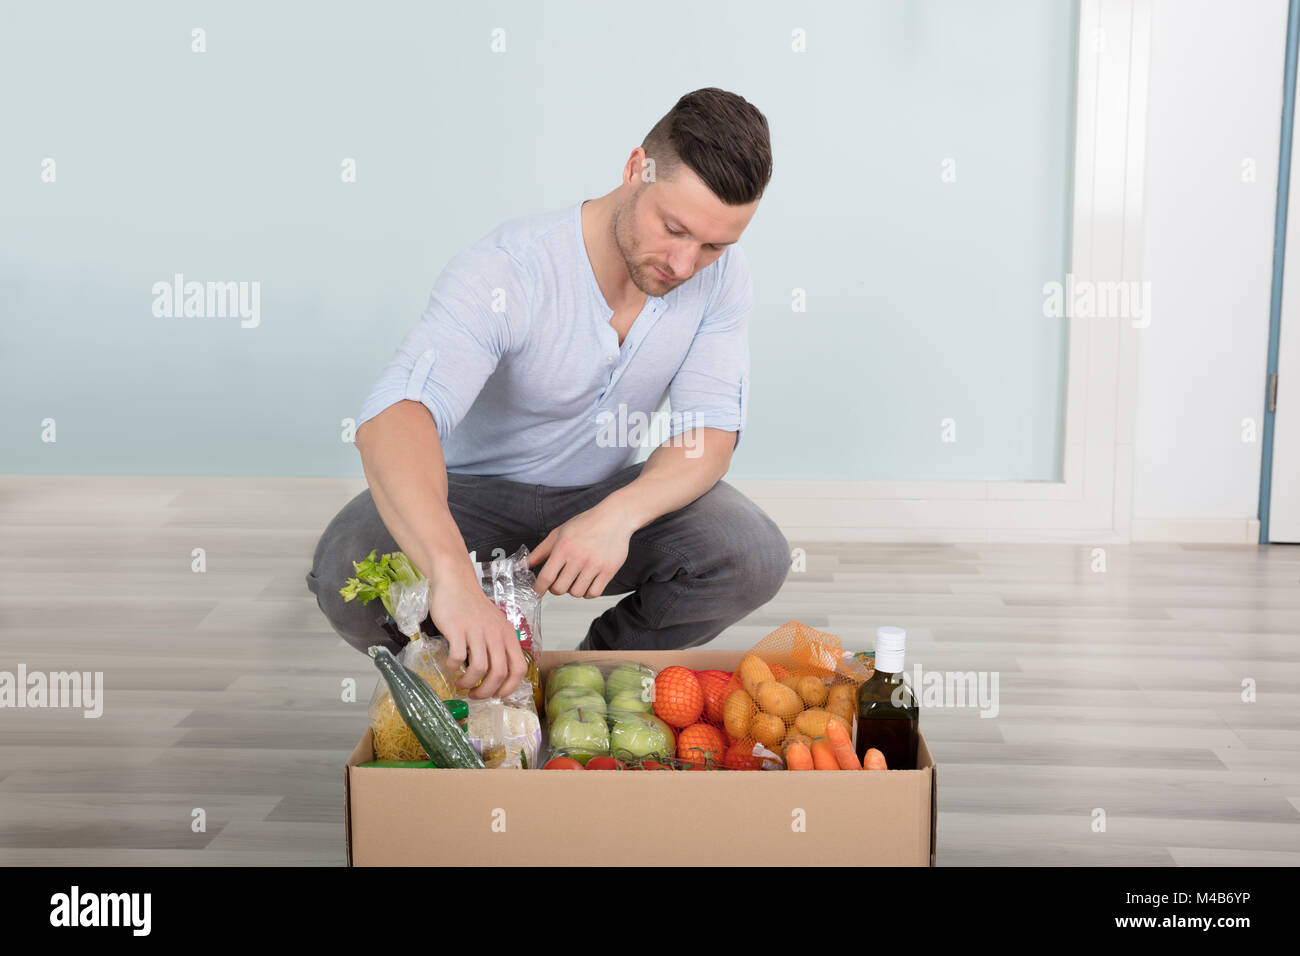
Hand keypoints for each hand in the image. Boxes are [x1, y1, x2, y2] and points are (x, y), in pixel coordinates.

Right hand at [426, 565, 527, 699]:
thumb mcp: (495, 625)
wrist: (456, 583)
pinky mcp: (458, 629)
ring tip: (461, 684)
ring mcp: (477, 631)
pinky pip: (458, 657)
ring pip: (479, 669)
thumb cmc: (473, 607)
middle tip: (475, 695)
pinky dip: (453, 667)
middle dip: (487, 692)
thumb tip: (499, 675)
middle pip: (500, 673)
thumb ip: (499, 646)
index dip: (509, 688)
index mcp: (508, 635)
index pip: (519, 669)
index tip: (496, 695)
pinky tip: (449, 665)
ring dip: (469, 683)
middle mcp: (496, 634)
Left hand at [528, 502, 634, 597]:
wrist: (614, 518)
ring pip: (576, 593)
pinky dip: (588, 593)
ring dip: (573, 590)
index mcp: (563, 547)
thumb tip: (524, 564)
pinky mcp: (609, 571)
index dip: (538, 589)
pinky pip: (594, 593)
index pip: (546, 577)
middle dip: (555, 589)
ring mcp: (595, 565)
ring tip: (575, 580)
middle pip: (559, 588)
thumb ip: (540, 551)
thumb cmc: (586, 524)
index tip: (537, 592)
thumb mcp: (558, 533)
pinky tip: (587, 583)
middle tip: (558, 582)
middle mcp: (578, 557)